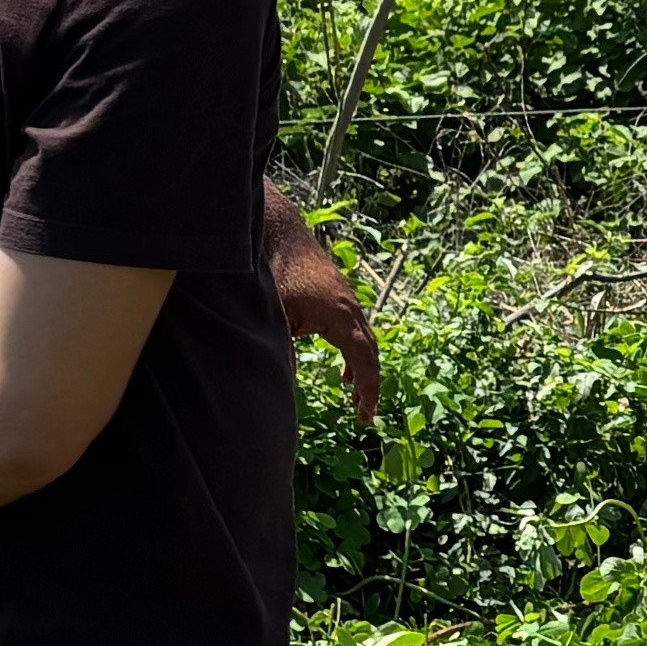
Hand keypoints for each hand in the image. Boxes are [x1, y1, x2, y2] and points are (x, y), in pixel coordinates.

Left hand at [268, 198, 382, 424]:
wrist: (277, 229)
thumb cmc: (275, 270)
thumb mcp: (277, 315)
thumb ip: (285, 352)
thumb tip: (284, 386)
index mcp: (341, 316)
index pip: (366, 360)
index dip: (369, 390)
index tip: (367, 416)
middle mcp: (351, 308)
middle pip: (371, 352)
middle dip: (370, 385)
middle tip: (364, 414)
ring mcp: (346, 300)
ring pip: (364, 340)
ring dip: (362, 369)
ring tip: (355, 396)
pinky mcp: (336, 295)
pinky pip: (354, 330)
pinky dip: (354, 353)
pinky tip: (344, 370)